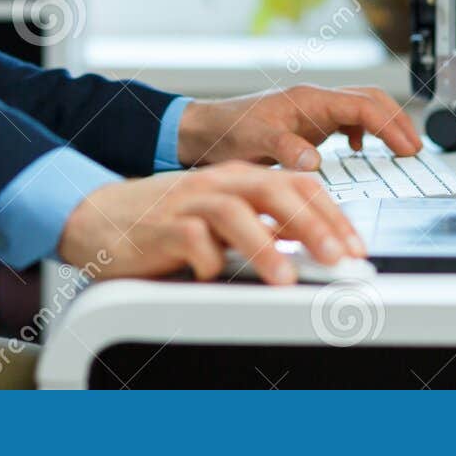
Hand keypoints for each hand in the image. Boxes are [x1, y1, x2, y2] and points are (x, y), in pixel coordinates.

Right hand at [57, 163, 362, 284]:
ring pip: (234, 213)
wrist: (100, 218)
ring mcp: (189, 204)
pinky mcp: (160, 228)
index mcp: (240, 178)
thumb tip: (314, 250)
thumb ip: (264, 227)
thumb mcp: (223, 220)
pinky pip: (190, 241)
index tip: (356, 247)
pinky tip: (215, 276)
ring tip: (284, 277)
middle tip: (338, 259)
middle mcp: (218, 184)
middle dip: (312, 225)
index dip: (332, 214)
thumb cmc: (166, 223)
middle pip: (274, 191)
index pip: (298, 184)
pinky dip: (207, 260)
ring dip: (264, 245)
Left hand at [176, 84, 421, 169]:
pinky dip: (363, 132)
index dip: (390, 126)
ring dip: (385, 125)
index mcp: (308, 100)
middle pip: (370, 101)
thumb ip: (285, 149)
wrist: (203, 130)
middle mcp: (315, 101)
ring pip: (361, 108)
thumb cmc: (225, 131)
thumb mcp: (253, 142)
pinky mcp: (307, 124)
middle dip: (397, 122)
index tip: (408, 148)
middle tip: (415, 149)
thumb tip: (316, 161)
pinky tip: (359, 151)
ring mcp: (312, 111)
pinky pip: (347, 120)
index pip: (363, 106)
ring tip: (401, 149)